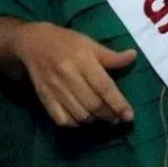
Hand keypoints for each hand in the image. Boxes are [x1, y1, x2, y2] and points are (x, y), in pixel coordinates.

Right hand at [14, 22, 137, 127]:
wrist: (34, 43)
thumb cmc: (67, 42)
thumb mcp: (90, 43)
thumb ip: (111, 56)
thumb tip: (133, 56)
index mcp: (82, 60)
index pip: (104, 87)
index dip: (118, 103)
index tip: (129, 115)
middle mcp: (69, 76)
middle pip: (93, 104)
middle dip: (109, 115)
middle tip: (117, 118)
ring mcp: (55, 89)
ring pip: (79, 115)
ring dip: (95, 120)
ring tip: (103, 117)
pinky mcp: (45, 98)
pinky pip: (62, 120)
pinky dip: (76, 124)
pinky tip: (83, 118)